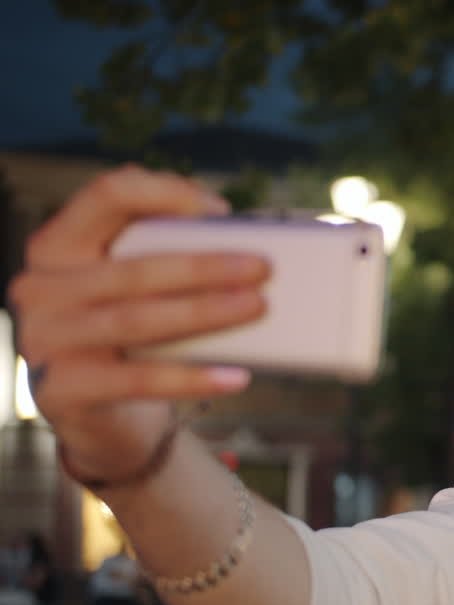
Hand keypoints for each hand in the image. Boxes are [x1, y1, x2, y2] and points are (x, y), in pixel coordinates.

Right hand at [7, 166, 270, 484]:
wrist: (94, 411)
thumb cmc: (124, 334)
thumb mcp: (129, 285)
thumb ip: (162, 254)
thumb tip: (239, 245)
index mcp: (58, 245)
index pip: (107, 196)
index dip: (166, 193)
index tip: (220, 212)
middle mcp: (40, 287)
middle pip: (133, 269)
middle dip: (204, 266)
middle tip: (262, 268)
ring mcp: (45, 340)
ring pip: (136, 321)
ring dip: (204, 312)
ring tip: (255, 307)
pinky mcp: (60, 389)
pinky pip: (137, 381)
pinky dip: (192, 378)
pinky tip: (235, 376)